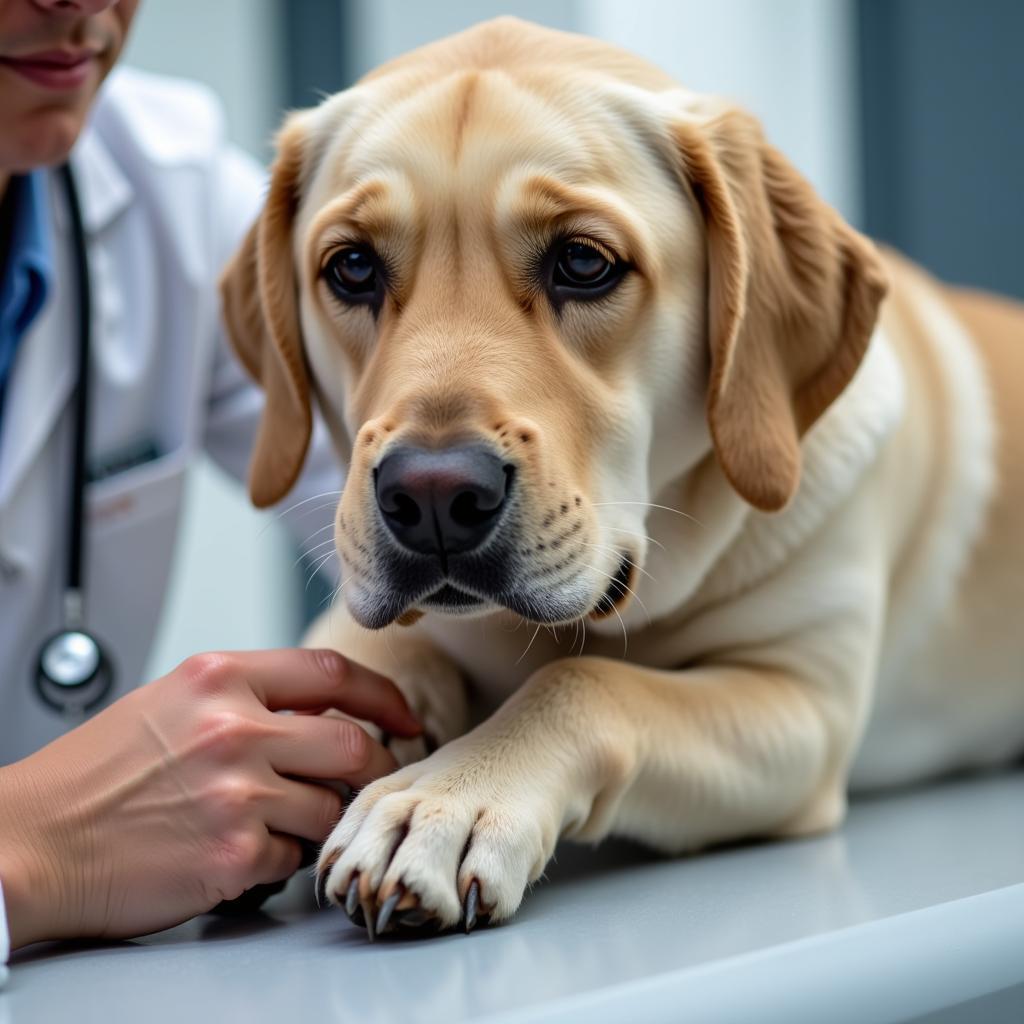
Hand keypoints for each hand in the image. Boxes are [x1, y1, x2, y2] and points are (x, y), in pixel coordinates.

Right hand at [0, 648, 419, 948]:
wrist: (31, 841)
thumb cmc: (96, 774)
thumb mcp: (172, 701)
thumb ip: (248, 697)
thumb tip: (322, 712)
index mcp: (219, 679)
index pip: (333, 673)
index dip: (383, 695)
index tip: (404, 716)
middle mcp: (234, 729)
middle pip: (353, 742)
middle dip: (376, 764)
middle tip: (375, 777)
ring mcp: (236, 794)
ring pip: (329, 805)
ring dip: (322, 817)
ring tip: (287, 821)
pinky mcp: (232, 855)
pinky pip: (295, 856)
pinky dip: (285, 858)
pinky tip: (250, 853)